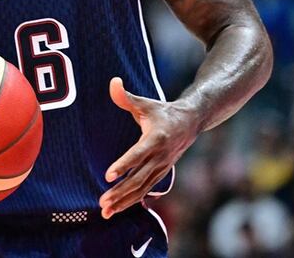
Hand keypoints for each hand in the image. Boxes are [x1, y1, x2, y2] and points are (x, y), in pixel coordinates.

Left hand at [99, 77, 198, 218]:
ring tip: (105, 211)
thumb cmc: (162, 111)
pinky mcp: (161, 174)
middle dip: (120, 192)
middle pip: (138, 178)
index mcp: (156, 138)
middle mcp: (160, 156)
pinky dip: (131, 201)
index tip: (108, 175)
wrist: (191, 122)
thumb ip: (126, 96)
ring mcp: (162, 168)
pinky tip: (116, 209)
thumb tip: (112, 82)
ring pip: (142, 189)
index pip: (138, 154)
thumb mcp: (145, 102)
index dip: (124, 165)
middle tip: (102, 202)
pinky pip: (145, 191)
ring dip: (124, 202)